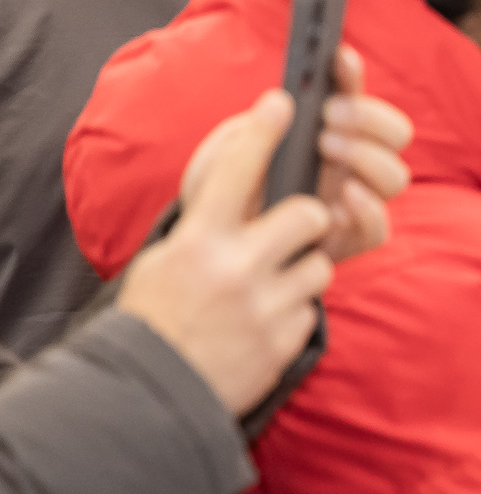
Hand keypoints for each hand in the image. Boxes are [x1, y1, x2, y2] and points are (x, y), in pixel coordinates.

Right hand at [121, 89, 340, 414]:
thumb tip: (249, 164)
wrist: (149, 391)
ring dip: (301, 272)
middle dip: (310, 218)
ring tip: (265, 288)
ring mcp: (261, 307)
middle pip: (309, 214)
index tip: (282, 102)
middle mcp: (232, 270)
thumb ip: (210, 217)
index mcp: (197, 242)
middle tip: (293, 229)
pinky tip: (260, 323)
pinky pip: (310, 308)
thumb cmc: (159, 314)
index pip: (234, 171)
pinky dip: (292, 311)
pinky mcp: (283, 341)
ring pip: (318, 264)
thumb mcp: (168, 256)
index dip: (261, 132)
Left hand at [175, 45, 409, 266]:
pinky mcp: (348, 241)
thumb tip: (279, 102)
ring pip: (396, 176)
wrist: (211, 258)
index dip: (352, 74)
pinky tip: (342, 197)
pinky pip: (380, 229)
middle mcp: (349, 165)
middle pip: (396, 133)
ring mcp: (353, 202)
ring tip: (326, 149)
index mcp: (325, 134)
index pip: (353, 97)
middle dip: (369, 117)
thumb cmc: (219, 200)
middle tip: (328, 116)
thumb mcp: (219, 160)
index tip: (337, 58)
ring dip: (368, 155)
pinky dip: (369, 209)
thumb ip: (246, 133)